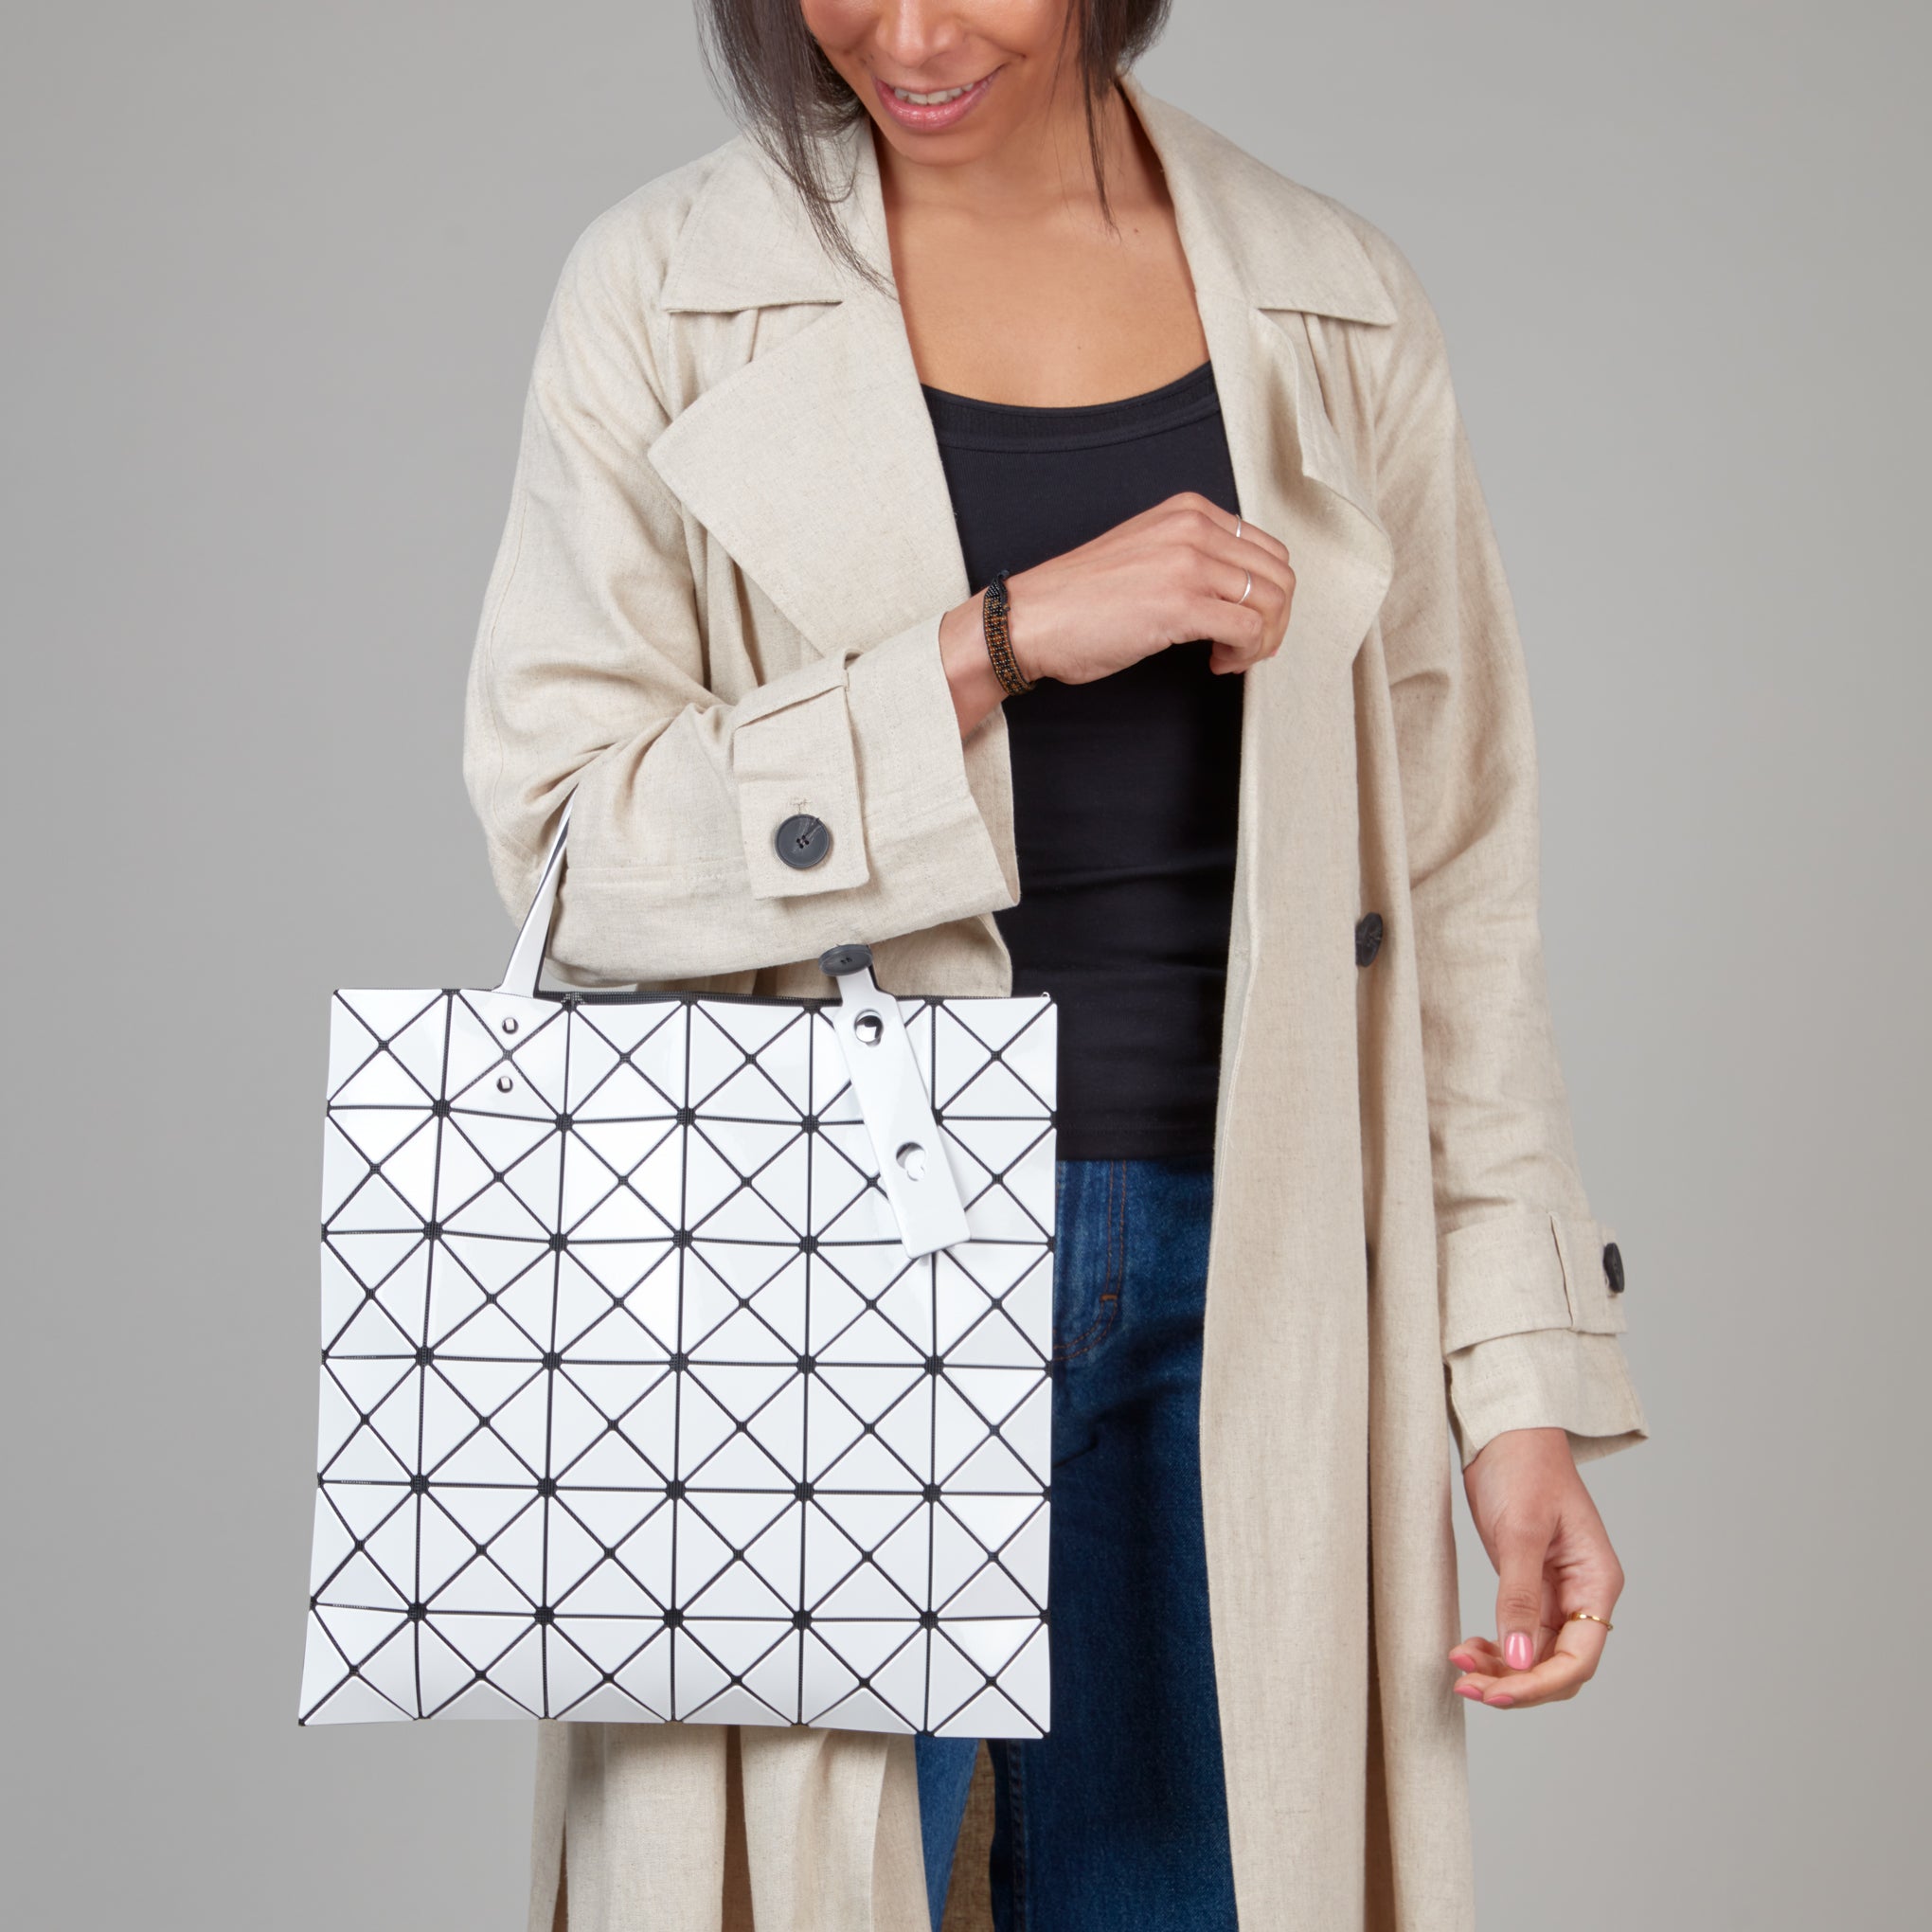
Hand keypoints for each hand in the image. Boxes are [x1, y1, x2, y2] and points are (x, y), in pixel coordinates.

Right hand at [939, 493, 1294, 734]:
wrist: (1032, 619)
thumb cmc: (1079, 599)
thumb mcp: (1147, 553)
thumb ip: (1194, 559)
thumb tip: (1241, 594)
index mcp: (1189, 511)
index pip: (1267, 549)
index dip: (1268, 595)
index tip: (1249, 624)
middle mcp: (1193, 528)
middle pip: (1279, 575)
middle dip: (1275, 621)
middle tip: (1249, 648)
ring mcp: (1188, 563)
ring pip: (1270, 603)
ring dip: (1260, 641)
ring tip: (1229, 657)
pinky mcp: (1181, 604)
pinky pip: (1248, 629)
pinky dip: (1243, 654)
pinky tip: (1217, 663)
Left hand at [1450, 1426, 1624, 1709]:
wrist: (1505, 1430)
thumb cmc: (1523, 1466)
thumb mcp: (1519, 1531)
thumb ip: (1518, 1596)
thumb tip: (1520, 1660)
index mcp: (1596, 1581)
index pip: (1579, 1657)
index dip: (1540, 1684)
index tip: (1498, 1694)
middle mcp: (1581, 1594)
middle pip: (1558, 1665)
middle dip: (1516, 1684)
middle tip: (1467, 1688)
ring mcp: (1555, 1592)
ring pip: (1534, 1655)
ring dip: (1500, 1670)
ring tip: (1459, 1671)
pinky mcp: (1527, 1584)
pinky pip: (1517, 1634)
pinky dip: (1495, 1648)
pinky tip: (1467, 1651)